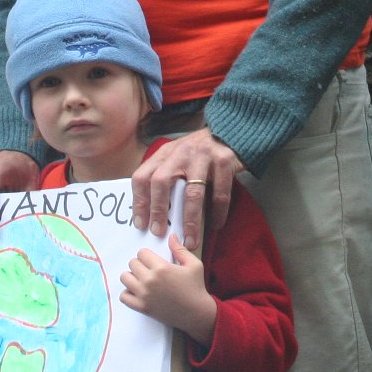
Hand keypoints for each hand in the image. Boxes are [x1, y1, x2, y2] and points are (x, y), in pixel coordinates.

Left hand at [120, 234, 217, 345]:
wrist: (196, 313)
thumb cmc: (196, 288)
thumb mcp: (194, 264)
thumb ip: (180, 249)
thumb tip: (171, 236)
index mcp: (161, 268)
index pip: (141, 253)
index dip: (147, 255)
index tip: (153, 260)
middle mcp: (150, 280)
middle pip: (132, 263)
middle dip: (140, 264)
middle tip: (149, 270)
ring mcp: (144, 295)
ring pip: (125, 277)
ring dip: (132, 277)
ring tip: (142, 279)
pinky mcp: (142, 307)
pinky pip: (124, 296)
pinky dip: (128, 293)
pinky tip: (138, 292)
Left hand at [131, 128, 243, 251]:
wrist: (231, 130)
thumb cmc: (200, 151)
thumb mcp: (177, 157)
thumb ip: (166, 175)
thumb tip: (153, 212)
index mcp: (164, 153)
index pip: (142, 176)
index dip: (139, 201)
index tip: (140, 224)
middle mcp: (180, 152)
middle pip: (161, 182)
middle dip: (158, 210)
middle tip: (159, 232)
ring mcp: (202, 155)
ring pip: (192, 192)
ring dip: (190, 220)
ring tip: (190, 240)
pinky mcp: (224, 160)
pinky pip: (219, 192)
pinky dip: (218, 212)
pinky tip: (216, 224)